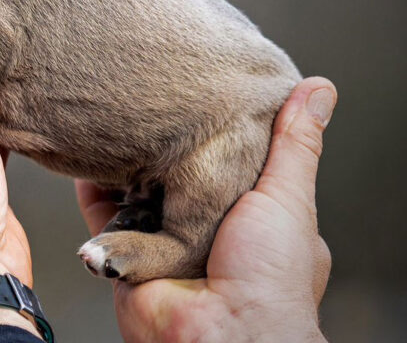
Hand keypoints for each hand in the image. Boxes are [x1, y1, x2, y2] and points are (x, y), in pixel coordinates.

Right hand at [76, 77, 336, 342]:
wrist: (224, 335)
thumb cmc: (269, 278)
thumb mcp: (288, 197)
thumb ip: (295, 146)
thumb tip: (319, 88)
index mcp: (249, 217)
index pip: (226, 162)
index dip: (212, 133)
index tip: (197, 101)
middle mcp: (205, 230)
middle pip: (176, 177)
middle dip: (161, 148)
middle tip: (148, 110)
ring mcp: (166, 244)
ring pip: (135, 195)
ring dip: (122, 167)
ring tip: (112, 128)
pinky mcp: (132, 257)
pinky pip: (105, 219)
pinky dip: (93, 195)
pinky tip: (87, 168)